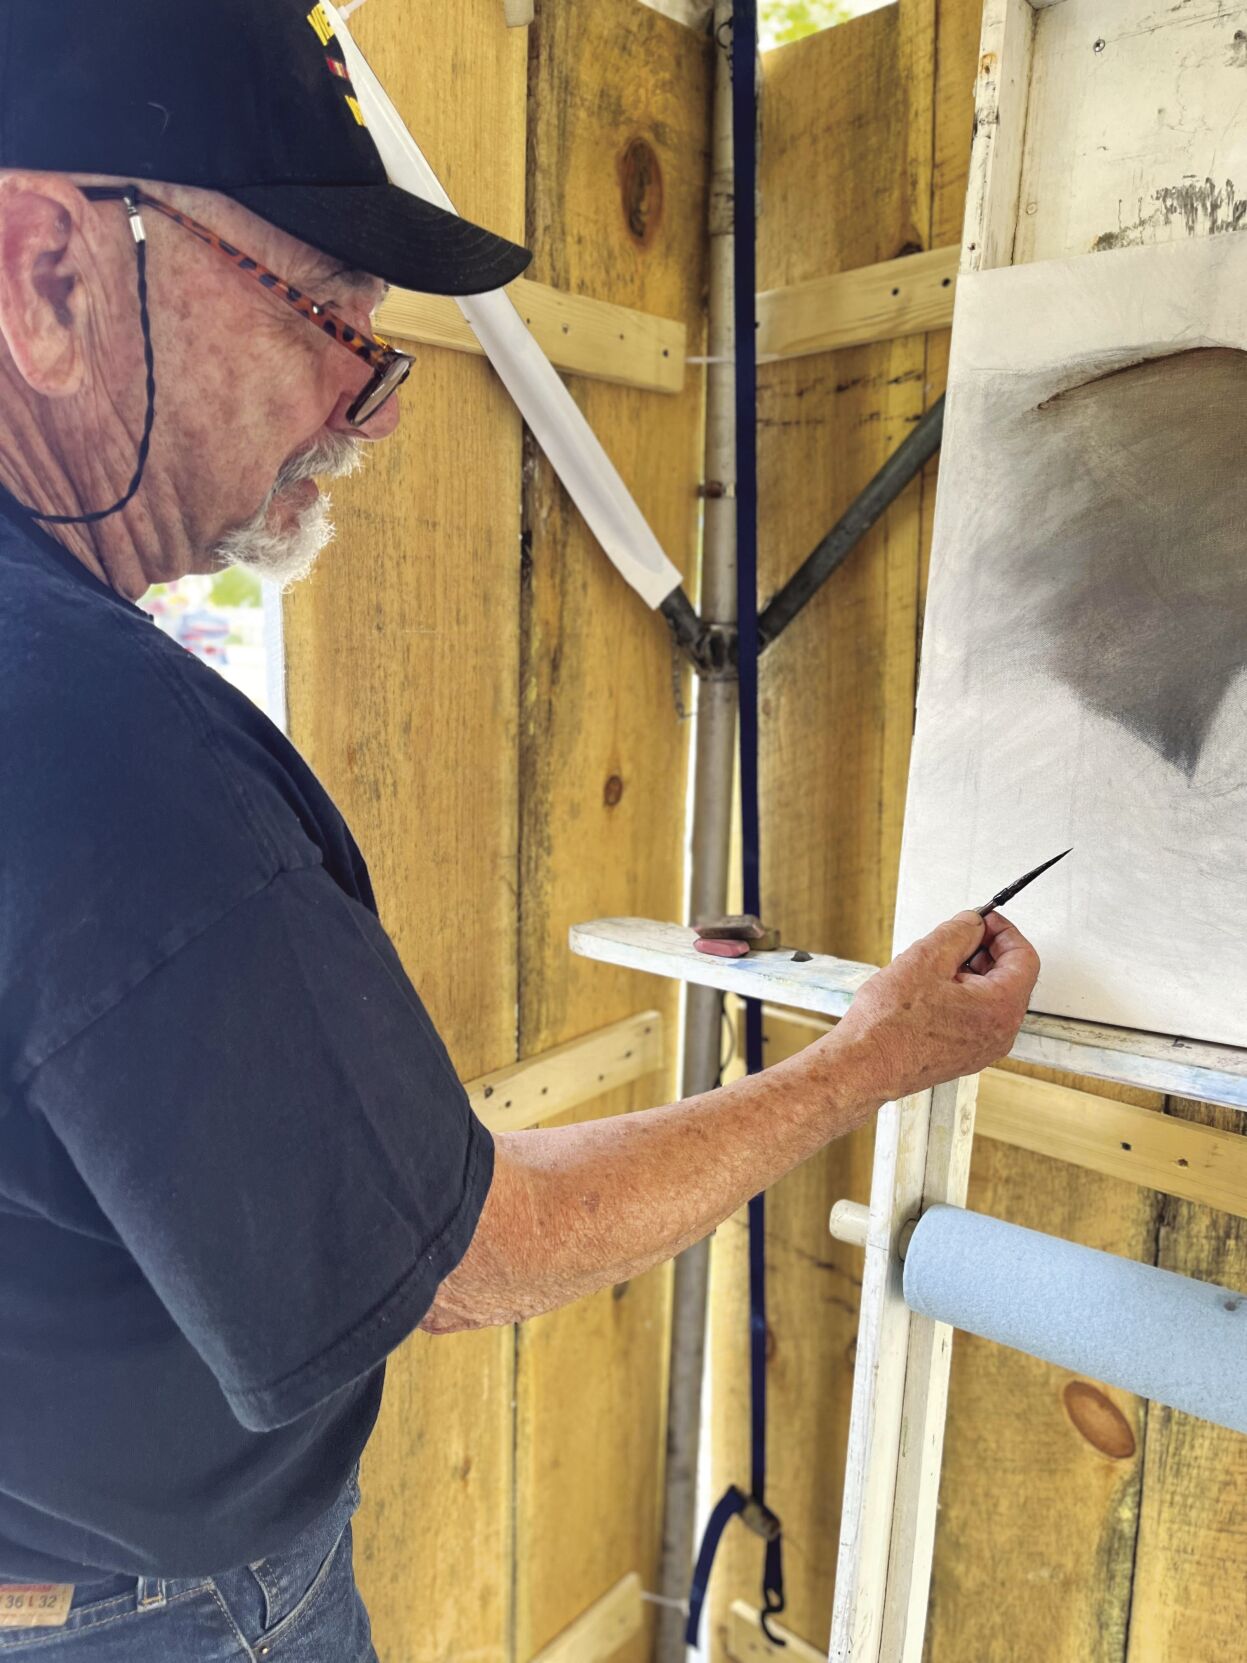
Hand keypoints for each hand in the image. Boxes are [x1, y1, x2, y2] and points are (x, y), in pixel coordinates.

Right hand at [821, 910, 1039, 1105]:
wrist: (864, 1067)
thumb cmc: (889, 1024)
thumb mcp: (926, 959)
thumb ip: (958, 932)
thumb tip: (973, 923)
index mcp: (1000, 1008)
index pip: (1024, 958)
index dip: (1004, 932)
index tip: (984, 920)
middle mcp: (1000, 1034)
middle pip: (1011, 978)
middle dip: (986, 951)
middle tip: (958, 936)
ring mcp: (983, 1049)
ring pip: (991, 998)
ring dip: (971, 973)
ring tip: (935, 964)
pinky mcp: (964, 1056)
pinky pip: (976, 1017)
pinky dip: (962, 995)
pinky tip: (930, 989)